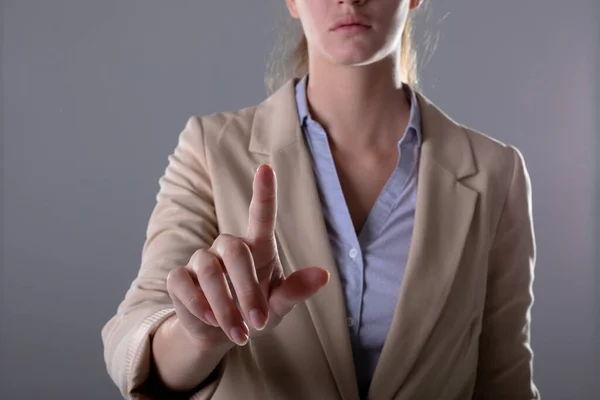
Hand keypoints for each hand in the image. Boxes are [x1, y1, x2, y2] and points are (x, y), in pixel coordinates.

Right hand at [166, 164, 329, 350]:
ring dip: (225, 306)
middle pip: (234, 250)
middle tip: (257, 323)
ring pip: (209, 270)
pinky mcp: (180, 277)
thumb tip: (324, 275)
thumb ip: (296, 291)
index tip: (266, 169)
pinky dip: (198, 305)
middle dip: (246, 290)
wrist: (219, 335)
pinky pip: (183, 282)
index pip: (260, 214)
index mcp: (258, 248)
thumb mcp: (279, 306)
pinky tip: (210, 320)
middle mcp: (228, 247)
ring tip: (238, 333)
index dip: (263, 192)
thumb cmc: (254, 313)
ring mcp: (202, 260)